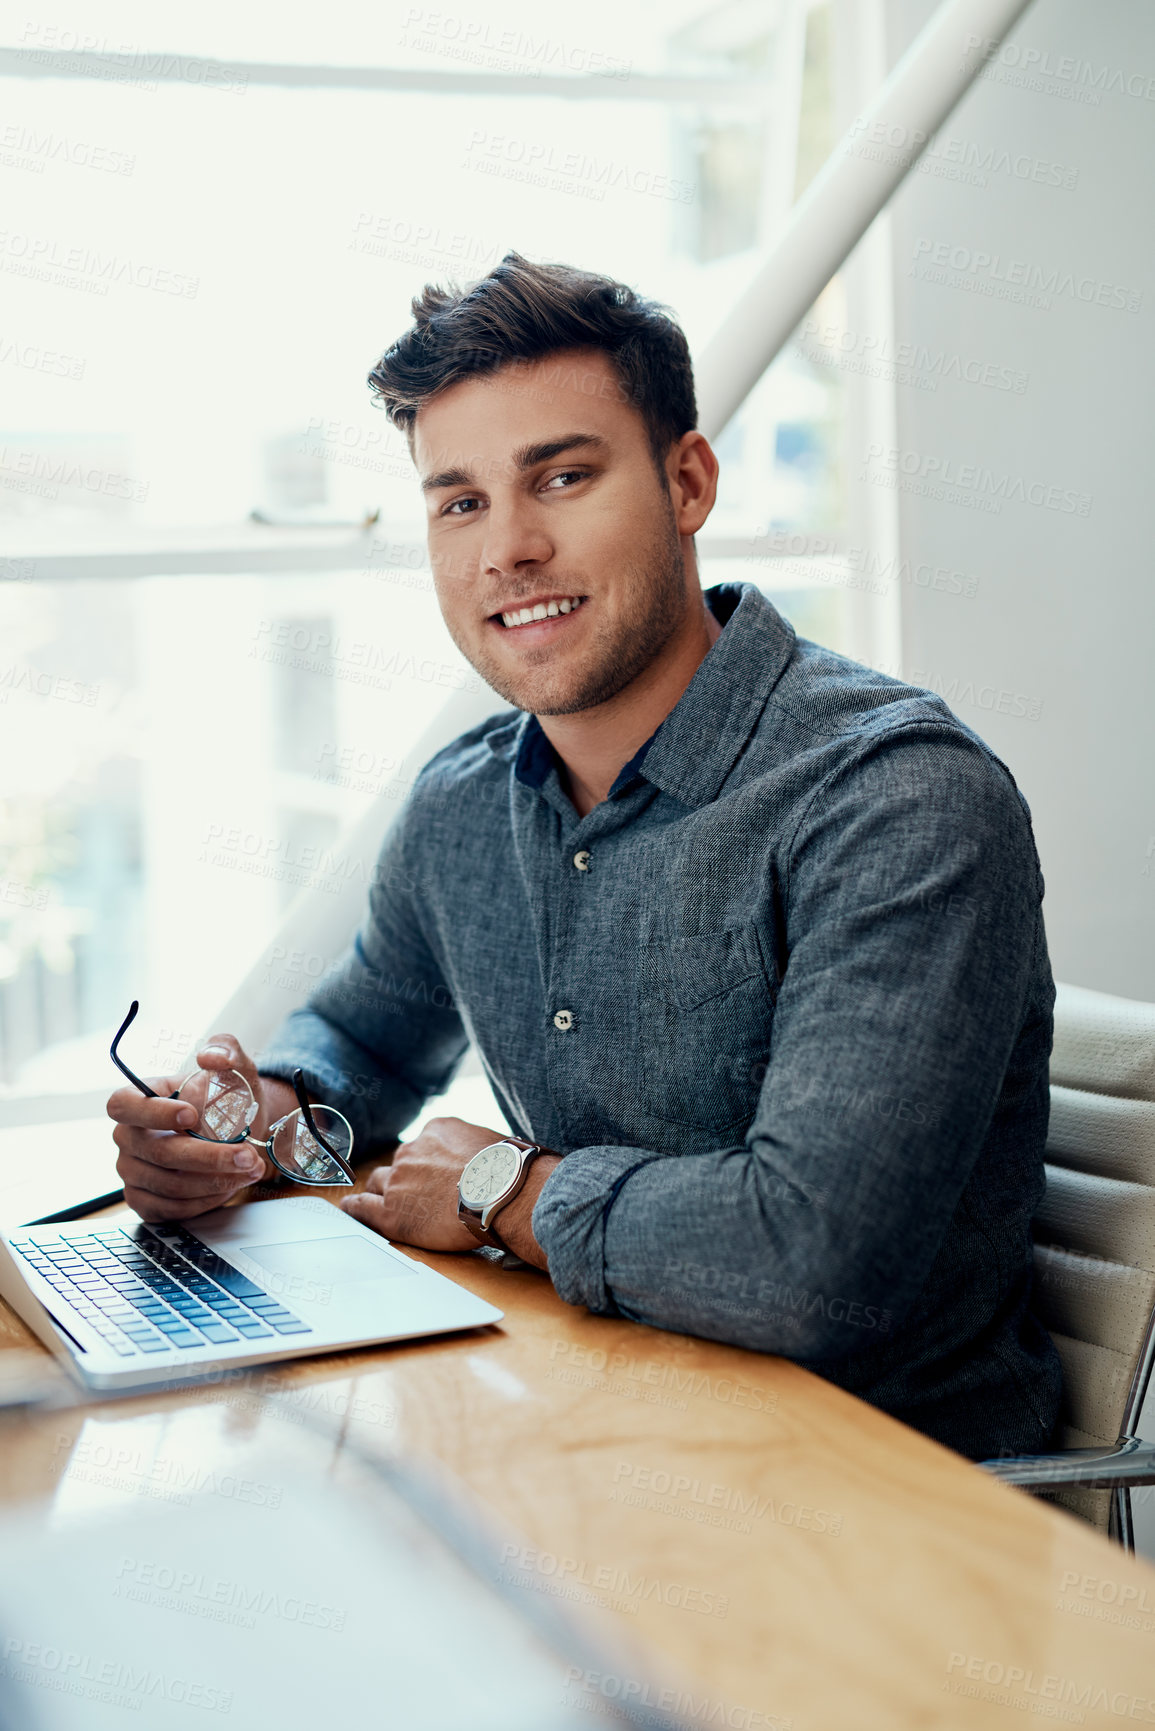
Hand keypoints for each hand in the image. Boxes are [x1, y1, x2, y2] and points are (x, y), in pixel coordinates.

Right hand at [107, 1033, 293, 1221]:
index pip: (123, 1105)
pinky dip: (206, 1200)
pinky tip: (230, 1185)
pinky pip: (172, 1209)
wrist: (239, 1127)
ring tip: (250, 1168)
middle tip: (247, 1154)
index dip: (154, 1113)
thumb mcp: (233, 1066)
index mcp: (137, 1100)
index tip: (192, 1115)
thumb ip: (225, 1050)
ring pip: (170, 1185)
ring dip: (216, 1180)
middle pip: (158, 1153)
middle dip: (208, 1157)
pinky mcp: (146, 1201)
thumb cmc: (227, 1096)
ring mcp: (133, 1172)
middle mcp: (128, 1138)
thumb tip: (211, 1056)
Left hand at [340, 1117, 559, 1266]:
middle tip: (424, 1194)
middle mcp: (412, 1151)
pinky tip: (352, 1208)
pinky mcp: (391, 1213)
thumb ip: (473, 1147)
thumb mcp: (491, 1142)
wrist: (502, 1193)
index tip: (439, 1175)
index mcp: (436, 1130)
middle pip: (399, 1163)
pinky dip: (355, 1207)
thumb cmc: (507, 1172)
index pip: (423, 1145)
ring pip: (379, 1183)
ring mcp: (398, 1181)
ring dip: (384, 1191)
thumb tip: (483, 1159)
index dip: (429, 1163)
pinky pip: (362, 1207)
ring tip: (391, 1203)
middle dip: (407, 1177)